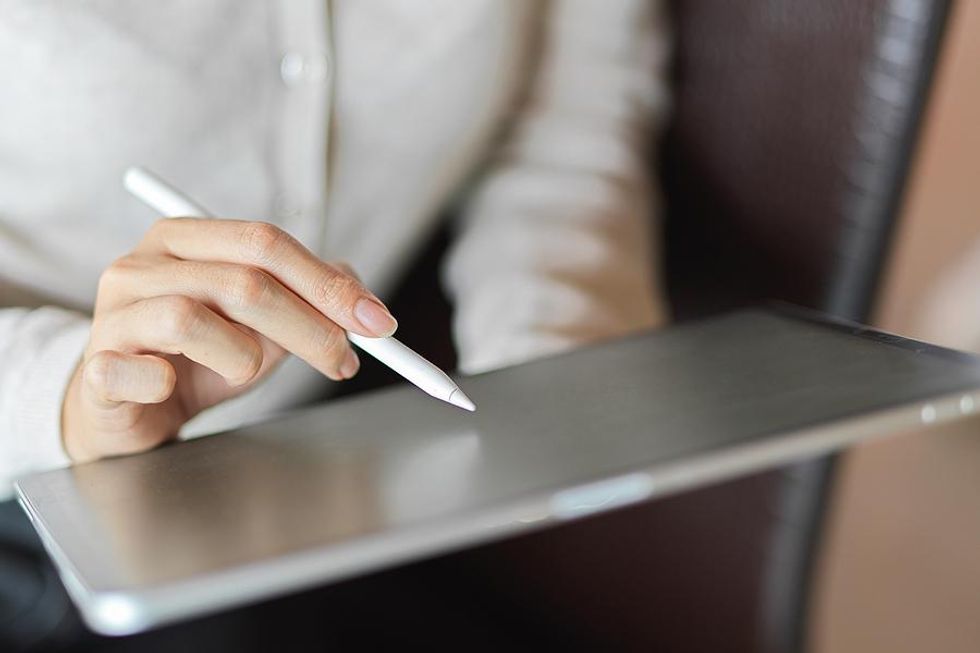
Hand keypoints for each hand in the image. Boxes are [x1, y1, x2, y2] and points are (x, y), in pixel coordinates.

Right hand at [62, 219, 397, 462]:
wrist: (125, 410)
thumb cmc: (196, 360)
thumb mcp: (260, 325)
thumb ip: (306, 300)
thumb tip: (361, 296)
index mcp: (185, 239)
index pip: (267, 243)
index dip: (328, 283)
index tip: (376, 322)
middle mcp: (143, 264)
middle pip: (243, 281)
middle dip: (310, 326)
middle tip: (343, 361)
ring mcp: (114, 312)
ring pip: (192, 317)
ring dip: (242, 357)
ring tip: (243, 372)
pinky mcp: (96, 365)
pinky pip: (138, 370)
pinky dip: (169, 382)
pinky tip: (174, 386)